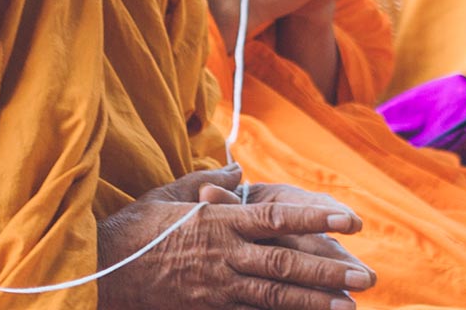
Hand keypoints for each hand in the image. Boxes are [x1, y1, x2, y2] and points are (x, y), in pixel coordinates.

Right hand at [95, 167, 372, 309]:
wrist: (100, 273)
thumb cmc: (132, 230)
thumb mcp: (167, 194)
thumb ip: (207, 181)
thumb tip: (236, 169)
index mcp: (217, 221)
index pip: (277, 217)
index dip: (317, 218)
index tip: (351, 220)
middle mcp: (223, 255)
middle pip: (285, 263)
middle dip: (329, 271)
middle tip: (365, 277)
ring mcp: (217, 288)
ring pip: (275, 295)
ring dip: (315, 301)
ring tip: (349, 307)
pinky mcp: (209, 309)